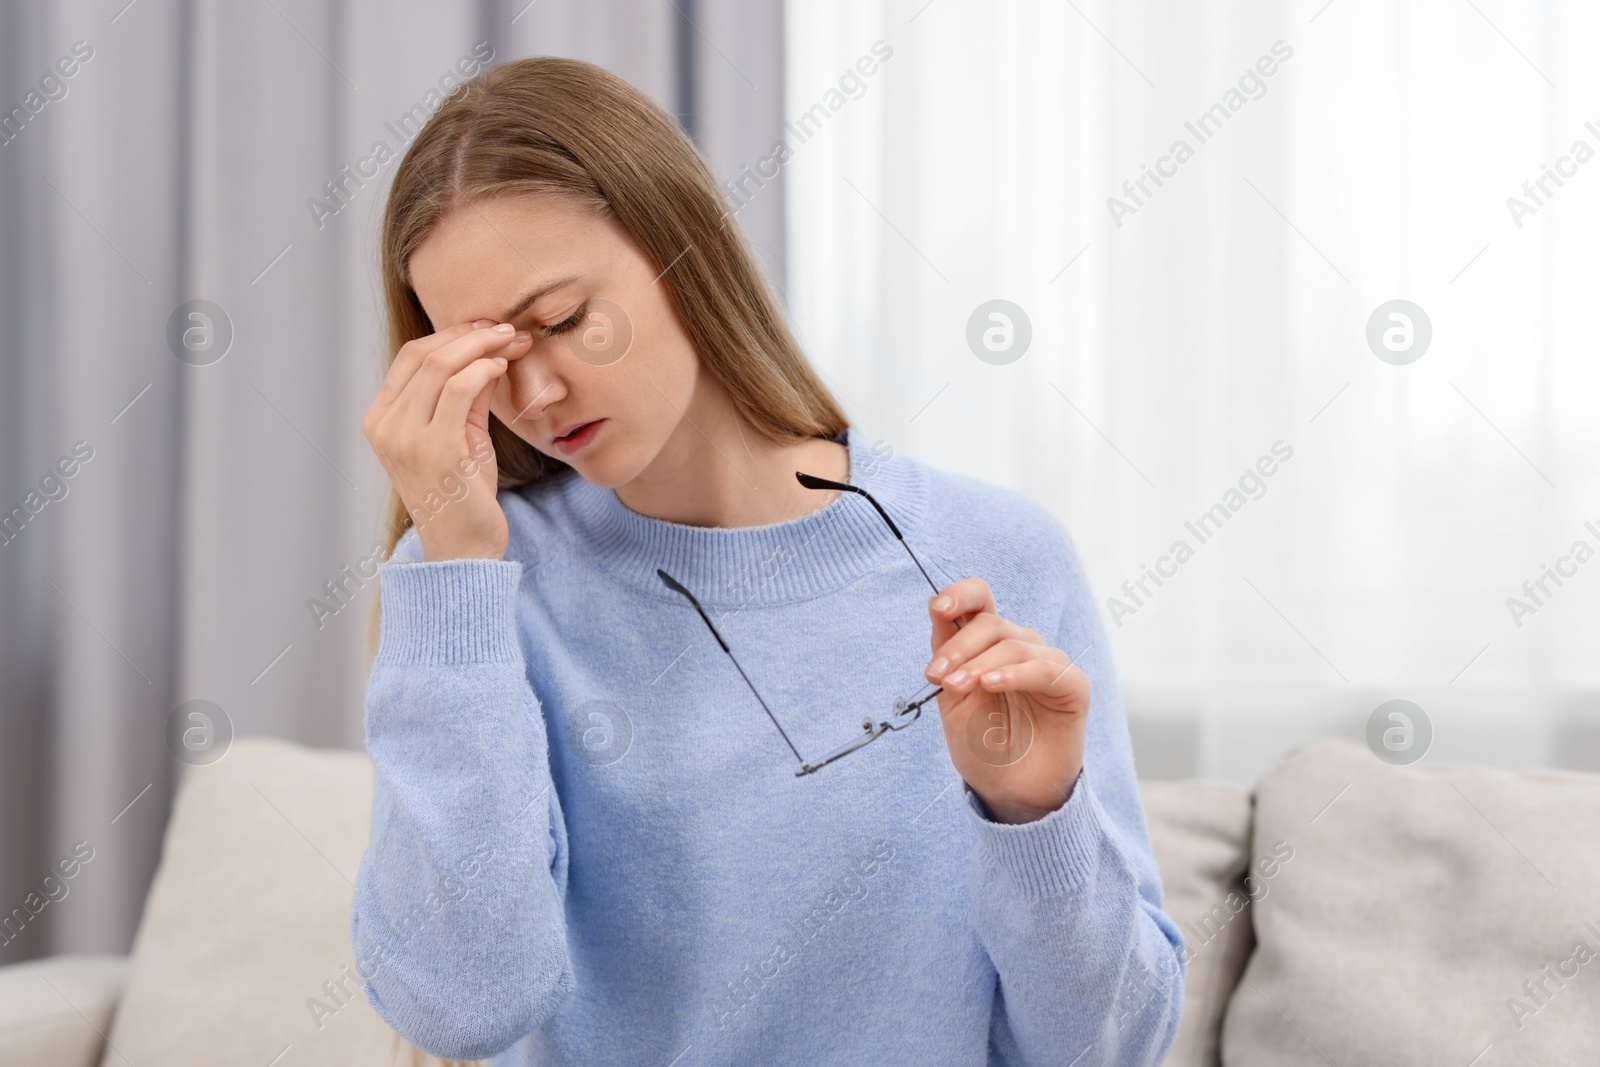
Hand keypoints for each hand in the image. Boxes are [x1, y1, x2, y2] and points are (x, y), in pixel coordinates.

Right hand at [363, 320, 530, 560]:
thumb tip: (487, 349)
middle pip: (424, 353)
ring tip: (513, 342)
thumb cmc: (463, 493)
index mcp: (381, 418)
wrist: (464, 547)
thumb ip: (465, 394)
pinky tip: (503, 367)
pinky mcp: (436, 448)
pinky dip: (485, 368)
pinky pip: (461, 388)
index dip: (451, 333)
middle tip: (507, 328)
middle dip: (470, 333)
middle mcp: (385, 425)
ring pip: (442, 365)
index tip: (488, 326)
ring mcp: (406, 437)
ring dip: (483, 345)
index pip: (411, 356)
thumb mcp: (459, 434)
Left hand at [924, 578, 1089, 823]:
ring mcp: (1049, 664)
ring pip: (1013, 645)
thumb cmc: (982, 743)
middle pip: (991, 624)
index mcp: (991, 644)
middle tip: (936, 676)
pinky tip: (991, 685)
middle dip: (958, 647)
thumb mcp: (952, 695)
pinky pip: (1044, 669)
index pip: (981, 599)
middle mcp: (1022, 647)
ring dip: (978, 664)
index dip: (960, 595)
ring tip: (955, 688)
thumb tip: (935, 605)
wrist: (1007, 789)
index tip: (937, 608)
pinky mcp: (1072, 686)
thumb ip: (946, 652)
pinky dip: (1014, 674)